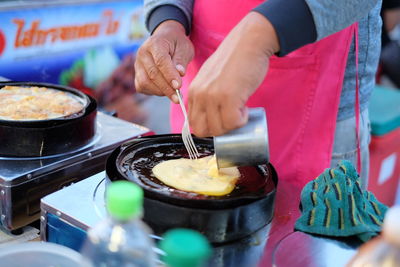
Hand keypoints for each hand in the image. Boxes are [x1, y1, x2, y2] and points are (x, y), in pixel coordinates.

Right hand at [134, 20, 193, 102]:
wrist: (165, 38)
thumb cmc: (176, 44)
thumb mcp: (184, 48)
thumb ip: (181, 60)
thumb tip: (180, 74)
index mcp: (155, 43)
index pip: (161, 61)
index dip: (170, 75)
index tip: (179, 86)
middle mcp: (142, 53)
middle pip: (153, 74)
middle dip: (167, 88)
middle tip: (178, 97)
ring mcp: (137, 64)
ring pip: (145, 83)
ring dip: (160, 91)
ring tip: (173, 94)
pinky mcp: (136, 74)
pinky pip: (142, 87)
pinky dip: (153, 92)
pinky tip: (164, 91)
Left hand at [188, 12, 279, 136]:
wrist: (249, 42)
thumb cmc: (234, 59)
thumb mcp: (211, 77)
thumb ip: (206, 94)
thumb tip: (211, 115)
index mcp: (194, 91)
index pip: (193, 122)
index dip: (208, 126)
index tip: (221, 121)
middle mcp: (199, 95)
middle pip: (202, 130)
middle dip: (218, 131)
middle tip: (231, 119)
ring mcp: (213, 97)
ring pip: (218, 129)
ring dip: (232, 125)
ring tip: (240, 110)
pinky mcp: (229, 97)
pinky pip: (233, 123)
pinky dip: (242, 120)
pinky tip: (246, 108)